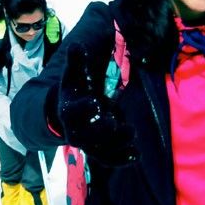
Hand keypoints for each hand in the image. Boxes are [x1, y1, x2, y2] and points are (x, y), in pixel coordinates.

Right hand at [57, 44, 137, 166]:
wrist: (70, 113)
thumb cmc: (75, 91)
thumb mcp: (74, 75)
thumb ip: (76, 61)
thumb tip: (77, 45)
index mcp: (68, 111)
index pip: (72, 113)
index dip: (83, 109)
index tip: (96, 102)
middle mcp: (75, 131)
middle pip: (86, 137)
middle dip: (100, 130)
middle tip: (114, 121)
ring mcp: (88, 144)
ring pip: (100, 151)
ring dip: (116, 144)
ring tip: (131, 131)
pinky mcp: (99, 152)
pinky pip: (109, 159)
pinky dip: (122, 159)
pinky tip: (137, 154)